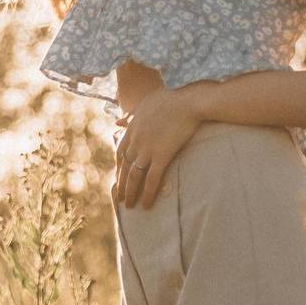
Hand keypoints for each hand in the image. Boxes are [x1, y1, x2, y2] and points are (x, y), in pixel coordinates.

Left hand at [111, 85, 202, 209]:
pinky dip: (147, 193)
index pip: (120, 151)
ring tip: (129, 206)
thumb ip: (132, 114)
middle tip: (120, 198)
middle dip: (121, 184)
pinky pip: (151, 179)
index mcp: (132, 128)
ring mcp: (148, 148)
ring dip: (130, 192)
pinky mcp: (162, 155)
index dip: (119, 167)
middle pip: (124, 166)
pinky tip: (146, 205)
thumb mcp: (146, 102)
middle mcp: (136, 140)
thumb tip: (117, 121)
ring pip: (134, 175)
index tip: (119, 177)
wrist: (188, 101)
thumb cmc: (171, 98)